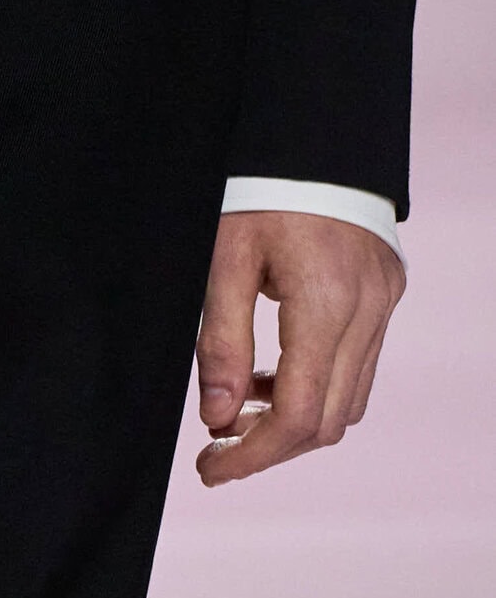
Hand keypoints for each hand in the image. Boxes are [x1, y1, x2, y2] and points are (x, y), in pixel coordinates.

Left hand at [196, 209, 404, 484]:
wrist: (312, 129)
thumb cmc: (259, 186)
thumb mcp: (223, 255)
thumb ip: (220, 339)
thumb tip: (217, 418)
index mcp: (327, 301)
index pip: (300, 416)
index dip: (254, 455)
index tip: (210, 467)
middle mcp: (368, 309)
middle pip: (330, 420)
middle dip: (273, 445)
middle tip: (218, 446)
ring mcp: (385, 302)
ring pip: (350, 398)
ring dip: (298, 417)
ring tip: (240, 408)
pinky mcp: (387, 292)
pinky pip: (359, 363)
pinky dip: (319, 382)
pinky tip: (275, 372)